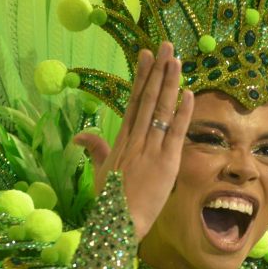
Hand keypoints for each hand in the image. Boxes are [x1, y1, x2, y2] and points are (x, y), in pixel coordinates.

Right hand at [74, 42, 193, 240]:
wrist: (118, 223)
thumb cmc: (109, 201)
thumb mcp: (99, 172)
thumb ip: (93, 150)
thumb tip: (79, 137)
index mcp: (121, 140)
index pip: (133, 101)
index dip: (141, 77)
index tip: (146, 56)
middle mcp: (135, 139)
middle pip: (147, 98)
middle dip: (157, 71)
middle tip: (164, 46)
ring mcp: (151, 148)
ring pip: (161, 109)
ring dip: (169, 83)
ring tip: (176, 60)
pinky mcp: (166, 162)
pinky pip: (176, 132)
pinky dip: (182, 112)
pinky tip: (188, 93)